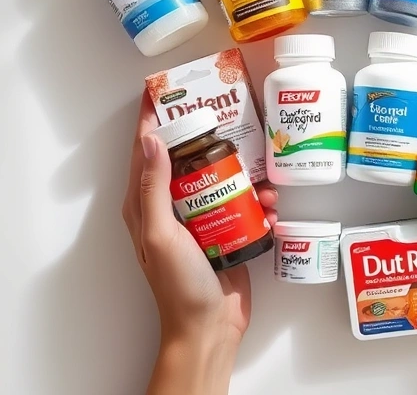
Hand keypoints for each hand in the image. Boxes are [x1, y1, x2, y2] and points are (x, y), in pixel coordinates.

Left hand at [122, 91, 277, 392]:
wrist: (209, 327)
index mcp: (145, 204)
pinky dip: (258, 203)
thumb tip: (150, 139)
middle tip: (231, 118)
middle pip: (188, 157)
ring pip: (220, 179)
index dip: (154, 118)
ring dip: (244, 175)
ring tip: (263, 177)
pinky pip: (242, 206)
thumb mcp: (161, 232)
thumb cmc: (179, 285)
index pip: (146, 150)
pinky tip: (271, 207)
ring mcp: (200, 219)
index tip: (168, 89)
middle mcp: (171, 206)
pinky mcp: (226, 231)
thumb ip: (154, 187)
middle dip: (209, 137)